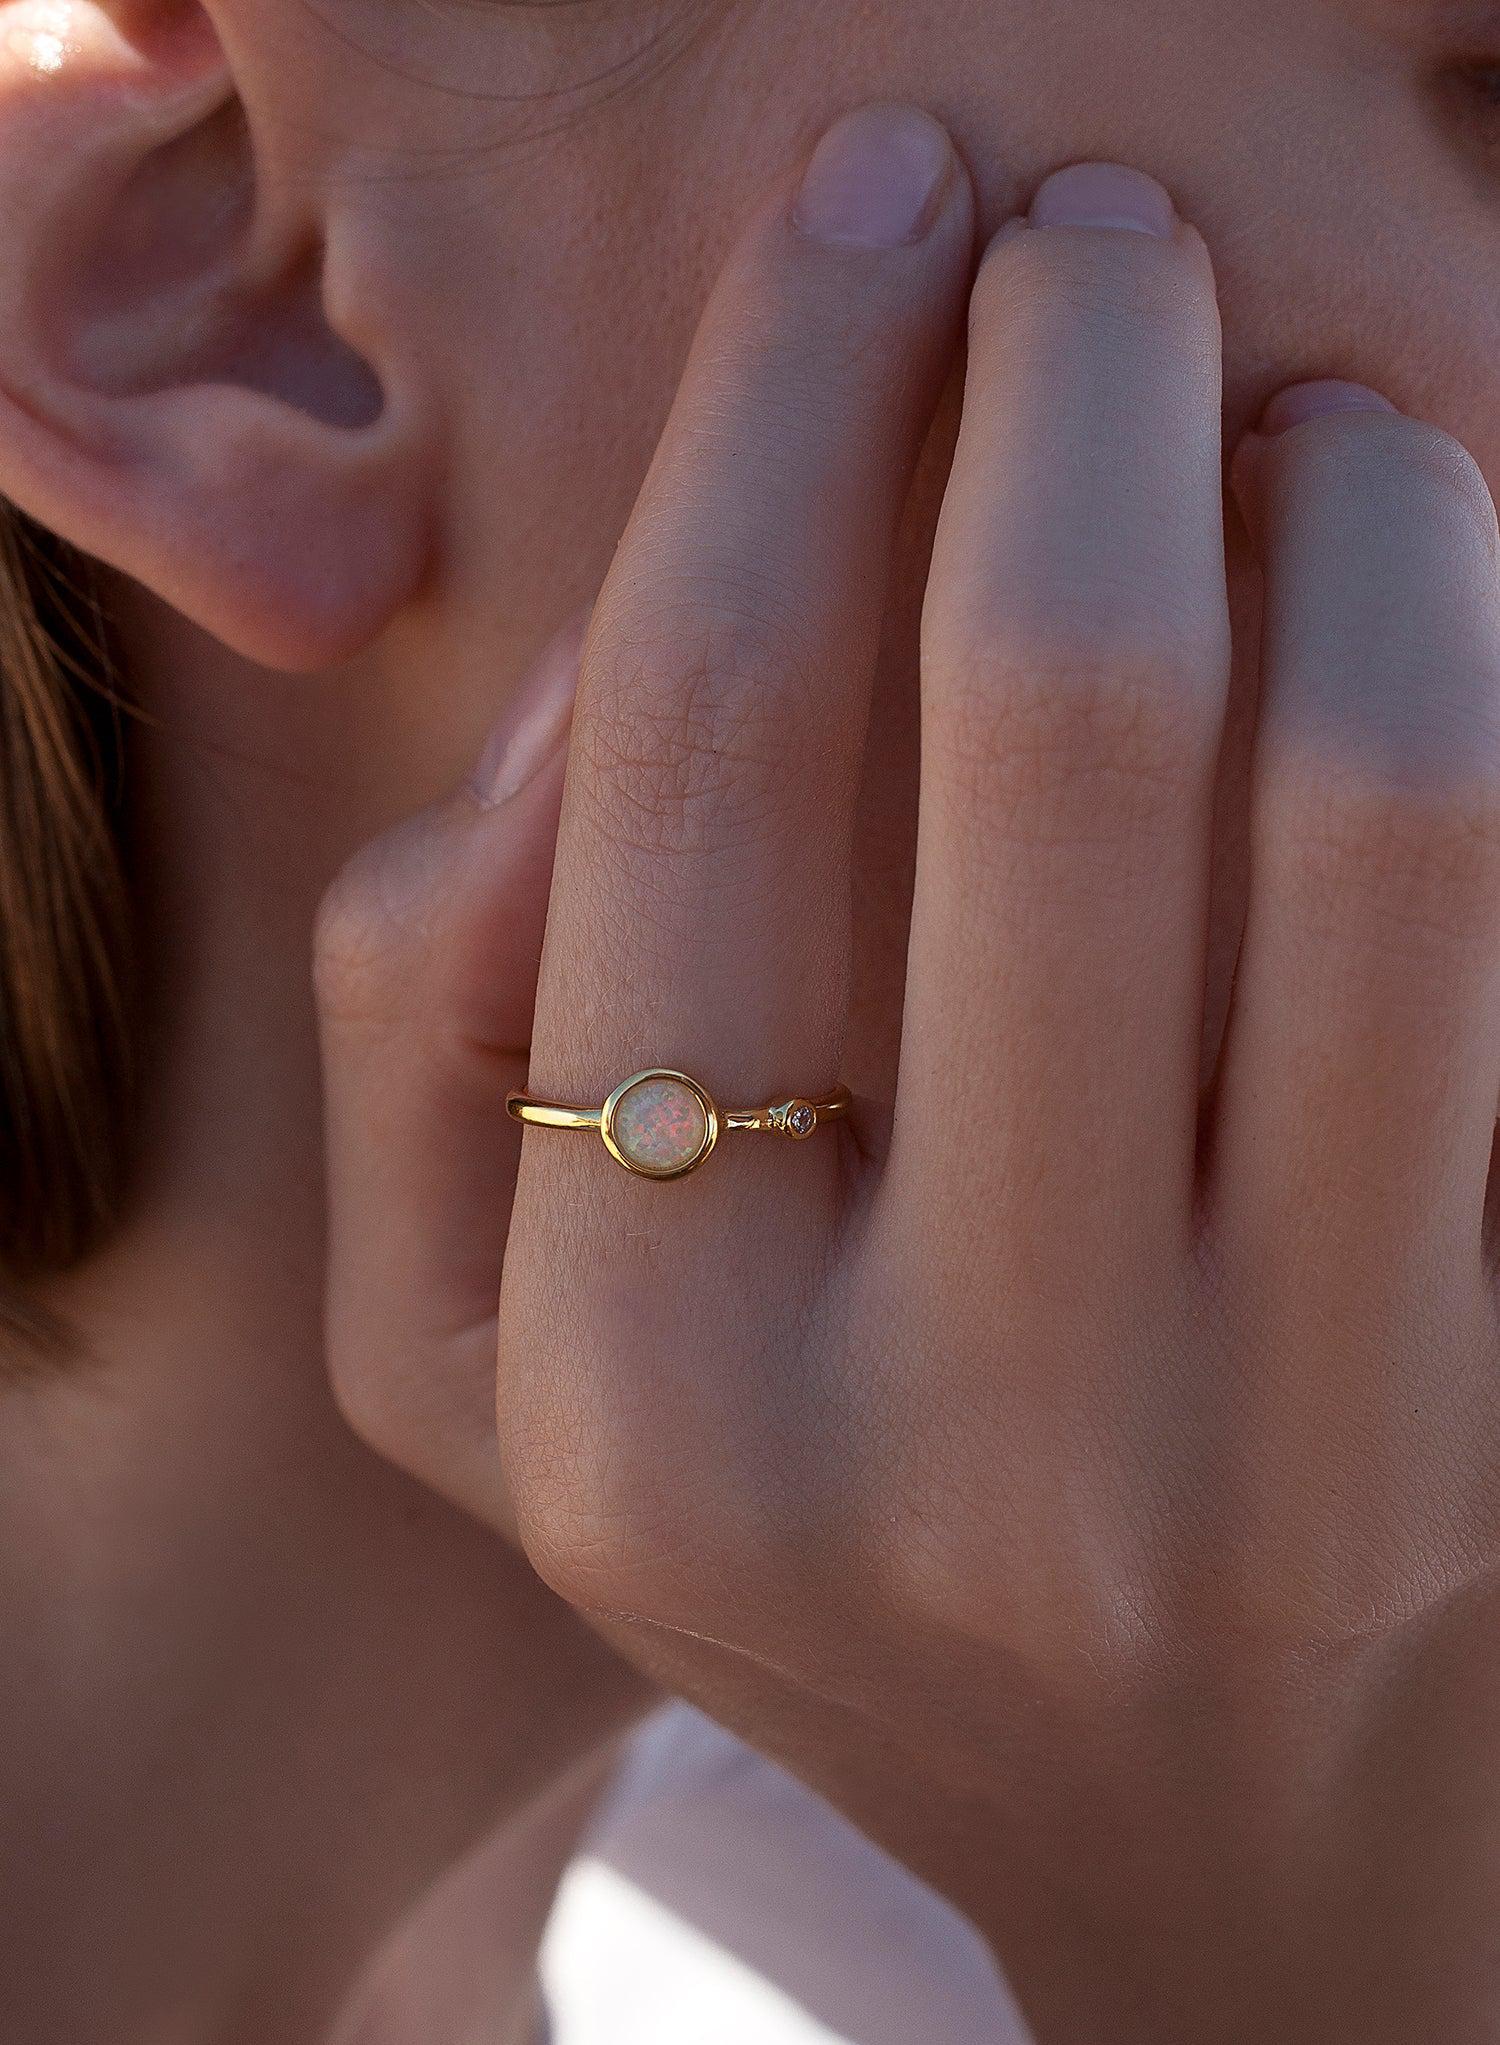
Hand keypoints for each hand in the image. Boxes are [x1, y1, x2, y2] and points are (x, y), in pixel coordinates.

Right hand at [473, 113, 1499, 2039]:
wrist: (1197, 1839)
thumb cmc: (800, 1543)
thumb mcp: (473, 1352)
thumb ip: (418, 1014)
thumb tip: (601, 666)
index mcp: (659, 1399)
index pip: (699, 764)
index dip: (781, 410)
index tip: (858, 200)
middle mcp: (985, 1430)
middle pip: (1056, 723)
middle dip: (1073, 364)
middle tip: (1084, 228)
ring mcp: (1314, 1435)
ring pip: (1391, 804)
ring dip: (1359, 498)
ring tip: (1299, 409)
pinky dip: (1487, 697)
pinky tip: (1417, 615)